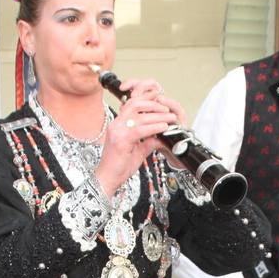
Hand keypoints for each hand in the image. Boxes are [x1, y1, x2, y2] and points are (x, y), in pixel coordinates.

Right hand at [96, 79, 181, 194]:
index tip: (159, 98)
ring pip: (140, 116)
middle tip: (167, 109)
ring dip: (158, 115)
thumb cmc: (120, 166)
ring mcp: (117, 131)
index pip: (131, 104)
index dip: (145, 99)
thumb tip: (162, 137)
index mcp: (118, 124)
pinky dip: (154, 127)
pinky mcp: (121, 141)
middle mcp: (116, 125)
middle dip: (153, 104)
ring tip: (170, 118)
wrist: (108, 179)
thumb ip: (149, 141)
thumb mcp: (138, 150)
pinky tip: (164, 128)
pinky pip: (141, 130)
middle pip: (135, 104)